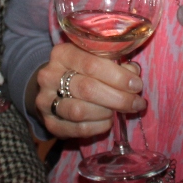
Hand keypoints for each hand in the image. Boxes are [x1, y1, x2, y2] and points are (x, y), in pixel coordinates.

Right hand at [30, 43, 144, 139]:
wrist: (53, 88)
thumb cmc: (80, 71)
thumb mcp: (94, 59)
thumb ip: (114, 64)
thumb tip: (133, 74)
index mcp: (62, 54)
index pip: (91, 64)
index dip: (117, 76)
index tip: (136, 85)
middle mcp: (49, 75)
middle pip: (87, 88)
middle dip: (118, 98)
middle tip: (137, 103)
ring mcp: (45, 100)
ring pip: (80, 111)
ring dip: (107, 112)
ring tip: (120, 111)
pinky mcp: (49, 123)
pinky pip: (77, 128)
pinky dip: (98, 127)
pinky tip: (107, 121)